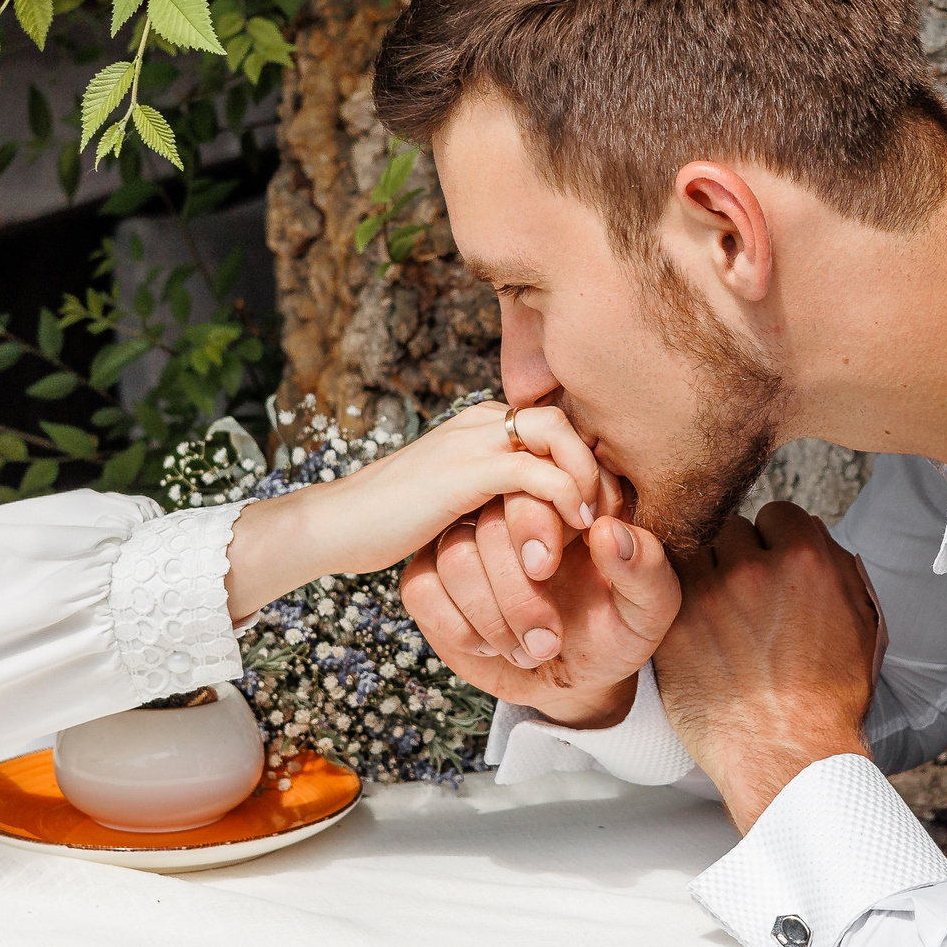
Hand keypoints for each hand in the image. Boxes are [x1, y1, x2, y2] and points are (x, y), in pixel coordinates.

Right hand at [223, 402, 604, 619]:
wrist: (333, 527)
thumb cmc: (387, 523)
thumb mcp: (451, 501)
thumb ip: (489, 493)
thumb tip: (529, 511)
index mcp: (479, 425)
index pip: (551, 423)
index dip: (586, 458)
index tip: (606, 502)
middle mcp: (479, 421)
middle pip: (562, 417)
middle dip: (596, 461)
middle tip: (613, 510)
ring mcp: (470, 440)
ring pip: (556, 431)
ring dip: (588, 474)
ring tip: (600, 519)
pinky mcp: (464, 470)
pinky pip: (534, 470)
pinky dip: (565, 495)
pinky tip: (576, 529)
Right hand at [401, 499, 680, 725]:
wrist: (578, 681)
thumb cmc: (617, 634)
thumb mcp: (649, 609)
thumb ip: (645, 568)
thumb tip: (610, 530)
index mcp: (567, 501)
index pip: (531, 479)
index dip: (533, 519)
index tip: (550, 566)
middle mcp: (511, 512)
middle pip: (488, 520)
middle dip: (516, 588)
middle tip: (547, 640)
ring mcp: (467, 544)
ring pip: (454, 555)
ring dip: (491, 615)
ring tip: (533, 652)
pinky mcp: (433, 580)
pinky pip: (422, 587)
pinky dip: (458, 626)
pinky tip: (492, 649)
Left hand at [653, 503, 879, 831]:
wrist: (788, 756)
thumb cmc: (829, 700)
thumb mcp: (862, 624)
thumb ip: (838, 570)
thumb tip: (814, 537)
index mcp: (807, 560)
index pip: (779, 513)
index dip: (776, 541)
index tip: (773, 568)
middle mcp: (755, 568)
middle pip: (733, 529)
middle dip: (738, 556)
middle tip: (745, 598)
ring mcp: (708, 594)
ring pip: (695, 555)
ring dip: (704, 576)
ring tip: (719, 618)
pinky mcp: (672, 624)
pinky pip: (667, 591)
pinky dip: (678, 607)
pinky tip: (698, 636)